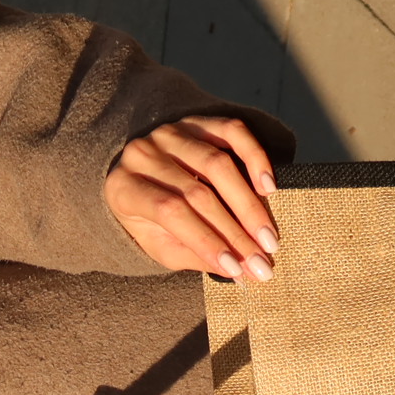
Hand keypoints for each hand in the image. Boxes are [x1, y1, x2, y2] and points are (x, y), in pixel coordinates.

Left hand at [107, 115, 279, 280]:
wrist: (141, 176)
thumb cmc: (151, 220)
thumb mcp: (161, 245)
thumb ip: (196, 256)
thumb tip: (242, 273)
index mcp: (125, 188)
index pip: (171, 213)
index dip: (207, 240)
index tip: (237, 269)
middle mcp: (144, 154)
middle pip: (198, 193)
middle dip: (235, 232)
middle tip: (263, 262)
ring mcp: (171, 133)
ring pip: (218, 164)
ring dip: (250, 205)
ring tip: (269, 238)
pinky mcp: (197, 121)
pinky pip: (232, 132)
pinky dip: (255, 157)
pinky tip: (269, 188)